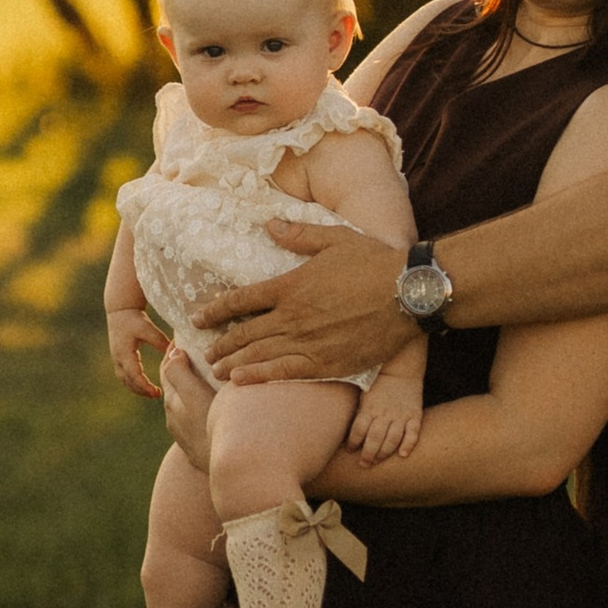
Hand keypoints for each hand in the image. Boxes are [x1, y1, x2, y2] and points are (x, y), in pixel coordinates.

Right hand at [106, 306, 168, 399]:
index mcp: (124, 353)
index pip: (134, 375)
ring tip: (152, 393)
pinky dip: (134, 383)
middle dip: (142, 390)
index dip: (145, 386)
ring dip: (137, 389)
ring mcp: (117, 359)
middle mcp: (118, 359)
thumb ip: (160, 341)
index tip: (156, 392)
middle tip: (157, 395)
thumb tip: (174, 353)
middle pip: (129, 381)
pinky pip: (124, 376)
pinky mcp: (118, 358)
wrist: (120, 311)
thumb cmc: (135, 319)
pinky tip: (145, 386)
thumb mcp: (148, 329)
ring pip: (125, 381)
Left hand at [159, 339, 216, 470]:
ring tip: (203, 375)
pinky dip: (196, 406)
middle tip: (194, 350)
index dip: (175, 350)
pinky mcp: (194, 447)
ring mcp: (184, 434)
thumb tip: (173, 353)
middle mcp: (174, 417)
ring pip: (182, 403)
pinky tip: (208, 405)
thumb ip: (181, 374)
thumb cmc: (212, 429)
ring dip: (189, 387)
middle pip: (174, 385)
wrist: (225, 469)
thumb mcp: (196, 396)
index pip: (169, 367)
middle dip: (180, 367)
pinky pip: (192, 419)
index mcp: (173, 401)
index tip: (183, 335)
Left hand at [202, 218, 419, 382]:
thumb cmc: (375, 262)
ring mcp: (308, 342)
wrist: (409, 293)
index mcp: (291, 285)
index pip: (242, 299)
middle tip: (204, 350)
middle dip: (220, 342)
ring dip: (232, 362)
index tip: (198, 316)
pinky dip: (259, 378)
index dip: (216, 309)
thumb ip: (299, 235)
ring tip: (215, 369)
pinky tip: (240, 382)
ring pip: (258, 355)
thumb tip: (269, 224)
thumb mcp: (335, 238)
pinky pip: (284, 373)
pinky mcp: (327, 363)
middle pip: (244, 332)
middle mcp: (293, 316)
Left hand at [344, 377, 422, 464]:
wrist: (401, 368)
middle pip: (374, 438)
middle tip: (364, 464)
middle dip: (368, 454)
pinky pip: (413, 433)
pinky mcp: (414, 415)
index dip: (352, 442)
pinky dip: (408, 444)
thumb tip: (345, 432)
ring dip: (384, 453)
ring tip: (377, 461)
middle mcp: (384, 413)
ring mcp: (400, 415)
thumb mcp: (363, 395)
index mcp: (369, 408)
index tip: (350, 450)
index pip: (358, 430)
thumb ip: (358, 413)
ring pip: (392, 439)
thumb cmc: (377, 385)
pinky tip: (402, 454)